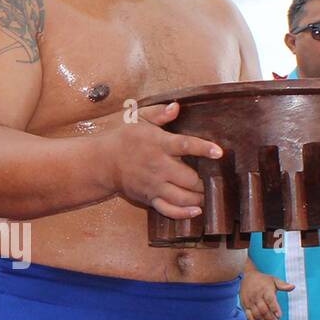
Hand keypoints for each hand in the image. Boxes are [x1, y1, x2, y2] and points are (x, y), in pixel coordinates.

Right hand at [106, 102, 222, 219]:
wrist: (100, 162)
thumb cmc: (122, 138)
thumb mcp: (136, 119)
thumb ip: (158, 113)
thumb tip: (177, 107)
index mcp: (157, 144)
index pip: (185, 146)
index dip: (204, 149)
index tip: (219, 152)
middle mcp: (157, 166)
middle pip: (189, 178)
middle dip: (203, 180)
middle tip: (210, 178)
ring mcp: (153, 184)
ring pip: (182, 197)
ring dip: (198, 197)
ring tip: (204, 193)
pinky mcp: (148, 197)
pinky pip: (168, 209)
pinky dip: (184, 213)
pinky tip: (196, 210)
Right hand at [242, 268, 294, 319]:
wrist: (245, 276)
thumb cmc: (262, 280)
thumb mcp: (273, 280)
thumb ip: (283, 285)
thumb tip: (293, 286)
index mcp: (265, 290)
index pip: (270, 300)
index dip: (274, 308)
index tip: (279, 316)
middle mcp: (256, 296)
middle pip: (263, 310)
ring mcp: (250, 302)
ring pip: (256, 314)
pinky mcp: (245, 306)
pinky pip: (248, 316)